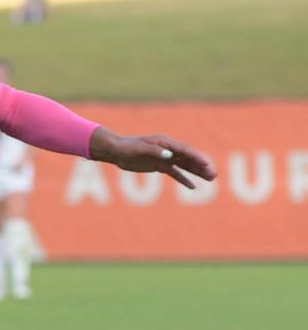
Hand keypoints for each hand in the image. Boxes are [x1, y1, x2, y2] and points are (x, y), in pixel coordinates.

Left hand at [90, 130, 216, 189]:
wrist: (116, 151)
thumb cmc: (127, 148)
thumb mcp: (140, 149)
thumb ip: (155, 152)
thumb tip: (170, 155)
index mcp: (165, 143)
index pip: (184, 151)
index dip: (196, 157)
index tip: (206, 164)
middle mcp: (168, 150)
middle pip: (188, 158)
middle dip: (201, 166)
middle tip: (214, 175)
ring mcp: (165, 158)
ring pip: (185, 166)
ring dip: (197, 172)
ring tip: (211, 178)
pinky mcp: (160, 166)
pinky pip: (175, 173)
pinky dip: (184, 179)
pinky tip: (193, 186)